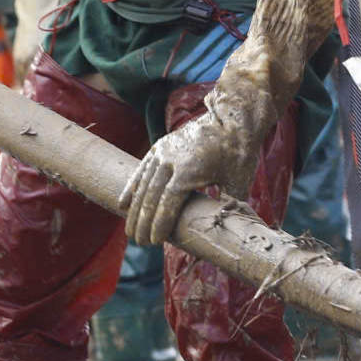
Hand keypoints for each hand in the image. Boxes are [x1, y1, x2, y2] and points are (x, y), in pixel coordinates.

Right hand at [120, 105, 259, 245]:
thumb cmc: (237, 152)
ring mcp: (162, 152)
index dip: (160, 222)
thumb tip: (224, 228)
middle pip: (151, 195)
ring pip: (143, 184)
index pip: (169, 201)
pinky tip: (123, 204)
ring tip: (130, 231)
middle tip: (139, 242)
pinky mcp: (159, 148)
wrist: (230, 118)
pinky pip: (141, 170)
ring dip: (135, 210)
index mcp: (189, 169)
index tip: (154, 241)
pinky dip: (131, 187)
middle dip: (144, 221)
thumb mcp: (238, 180)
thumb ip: (229, 204)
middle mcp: (170, 160)